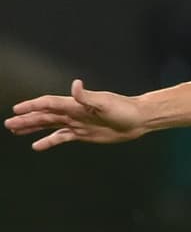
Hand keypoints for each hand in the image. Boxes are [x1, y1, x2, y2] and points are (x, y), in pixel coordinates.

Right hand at [5, 79, 146, 150]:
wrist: (138, 120)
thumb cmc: (124, 109)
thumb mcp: (105, 103)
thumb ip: (87, 96)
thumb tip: (75, 85)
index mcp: (75, 104)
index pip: (49, 104)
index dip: (33, 106)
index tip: (17, 109)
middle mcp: (73, 113)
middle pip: (44, 115)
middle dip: (27, 118)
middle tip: (9, 122)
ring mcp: (77, 123)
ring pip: (49, 126)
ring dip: (32, 128)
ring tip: (16, 129)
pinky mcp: (83, 134)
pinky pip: (61, 138)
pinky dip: (48, 141)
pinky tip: (37, 146)